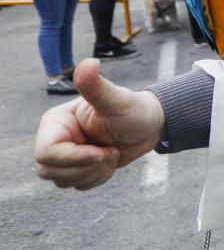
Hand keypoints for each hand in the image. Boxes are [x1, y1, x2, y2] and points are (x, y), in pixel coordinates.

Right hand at [34, 59, 165, 189]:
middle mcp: (55, 138)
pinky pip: (78, 186)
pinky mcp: (77, 167)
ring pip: (62, 181)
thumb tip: (88, 63)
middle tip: (110, 153)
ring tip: (111, 154)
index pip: (46, 152)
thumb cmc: (135, 109)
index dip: (74, 158)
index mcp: (57, 122)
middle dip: (85, 168)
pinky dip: (97, 179)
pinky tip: (110, 161)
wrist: (149, 126)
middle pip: (49, 170)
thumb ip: (97, 86)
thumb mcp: (118, 99)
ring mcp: (65, 154)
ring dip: (93, 174)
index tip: (101, 152)